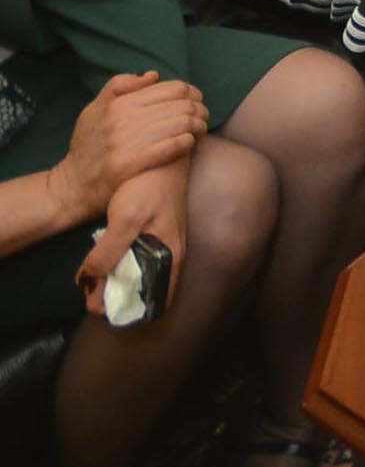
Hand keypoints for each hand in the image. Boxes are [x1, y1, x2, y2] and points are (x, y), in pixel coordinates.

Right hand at [49, 73, 205, 222]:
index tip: (196, 102)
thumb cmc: (87, 147)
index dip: (193, 93)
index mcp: (119, 104)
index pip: (174, 88)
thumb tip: (152, 75)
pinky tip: (190, 142)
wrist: (72, 187)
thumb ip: (118, 87)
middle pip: (182, 105)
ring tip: (200, 130)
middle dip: (200, 109)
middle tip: (204, 117)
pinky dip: (186, 142)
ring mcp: (125, 142)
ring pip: (181, 124)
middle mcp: (122, 120)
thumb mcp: (93, 110)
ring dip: (198, 126)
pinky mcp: (128, 165)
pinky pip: (171, 147)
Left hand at [76, 156, 189, 314]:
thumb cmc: (149, 185)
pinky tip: (106, 260)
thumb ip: (109, 252)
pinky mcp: (155, 232)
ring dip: (119, 282)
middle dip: (121, 299)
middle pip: (147, 290)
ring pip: (142, 275)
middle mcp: (171, 254)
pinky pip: (140, 260)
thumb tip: (91, 282)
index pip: (160, 300)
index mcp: (171, 256)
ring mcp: (164, 242)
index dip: (135, 312)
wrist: (160, 153)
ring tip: (94, 283)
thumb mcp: (126, 219)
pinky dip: (122, 266)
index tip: (108, 313)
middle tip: (92, 298)